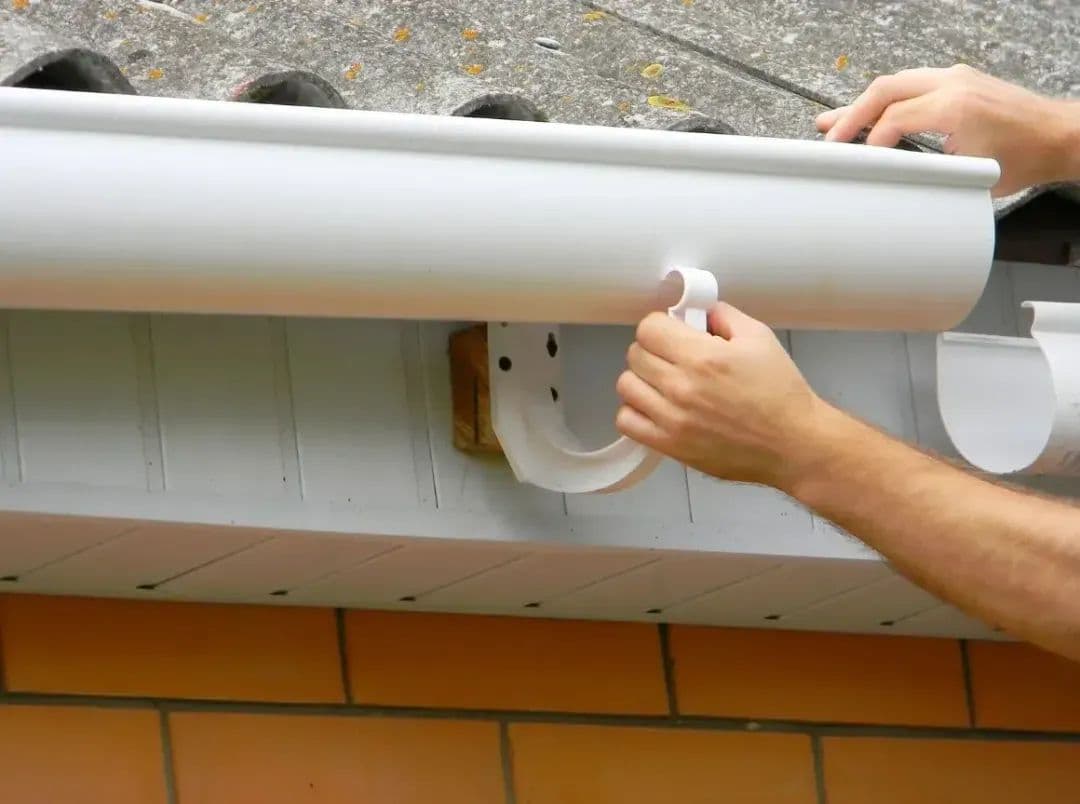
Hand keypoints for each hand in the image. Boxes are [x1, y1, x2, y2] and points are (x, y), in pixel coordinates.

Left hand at [615, 302, 830, 489]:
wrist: (793, 444)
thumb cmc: (781, 393)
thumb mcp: (759, 338)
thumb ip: (723, 316)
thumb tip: (697, 311)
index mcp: (703, 357)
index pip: (648, 328)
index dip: (660, 326)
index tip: (672, 332)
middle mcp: (682, 387)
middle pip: (635, 354)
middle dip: (652, 349)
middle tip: (672, 356)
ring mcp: (672, 418)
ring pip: (626, 386)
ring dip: (642, 379)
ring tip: (663, 382)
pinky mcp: (670, 445)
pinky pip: (627, 421)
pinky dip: (636, 411)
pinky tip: (656, 407)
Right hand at [816, 64, 1079, 195]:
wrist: (1059, 136)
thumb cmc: (1024, 158)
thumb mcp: (970, 174)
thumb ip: (926, 170)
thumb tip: (888, 177)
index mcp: (954, 105)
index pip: (893, 118)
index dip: (868, 142)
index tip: (854, 163)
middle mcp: (953, 83)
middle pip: (885, 89)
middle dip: (851, 114)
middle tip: (827, 136)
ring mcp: (956, 77)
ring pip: (895, 83)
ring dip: (864, 104)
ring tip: (832, 122)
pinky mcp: (959, 80)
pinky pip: (911, 84)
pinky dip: (886, 100)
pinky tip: (868, 112)